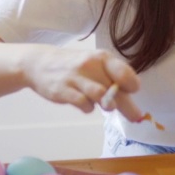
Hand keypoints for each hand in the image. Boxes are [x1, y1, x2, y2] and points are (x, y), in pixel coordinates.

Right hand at [21, 48, 142, 119]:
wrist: (39, 63)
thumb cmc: (74, 66)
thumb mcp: (94, 64)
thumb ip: (112, 78)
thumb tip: (131, 98)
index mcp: (102, 57)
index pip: (124, 72)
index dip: (132, 85)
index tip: (133, 92)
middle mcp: (90, 65)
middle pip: (115, 89)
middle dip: (127, 106)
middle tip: (135, 117)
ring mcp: (76, 78)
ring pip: (100, 96)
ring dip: (108, 105)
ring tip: (106, 107)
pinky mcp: (63, 91)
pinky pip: (83, 104)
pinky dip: (88, 108)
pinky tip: (85, 104)